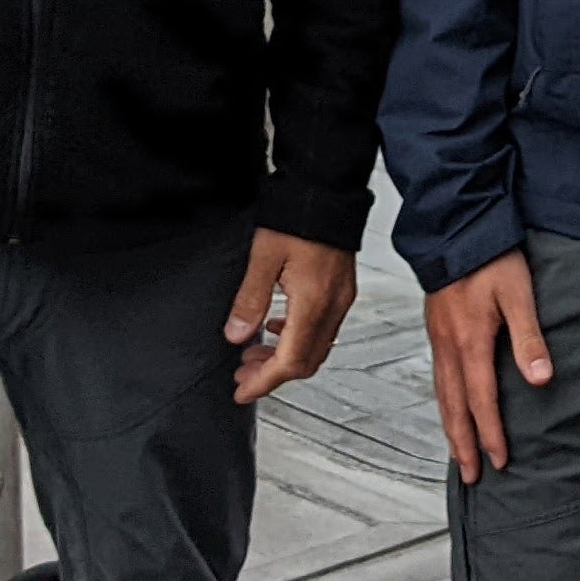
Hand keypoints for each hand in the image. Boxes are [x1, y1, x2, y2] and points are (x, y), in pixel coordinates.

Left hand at [224, 228, 355, 403]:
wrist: (327, 190)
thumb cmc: (297, 216)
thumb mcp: (263, 257)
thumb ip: (249, 299)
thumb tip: (237, 335)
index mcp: (313, 303)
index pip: (289, 362)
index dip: (264, 382)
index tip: (242, 391)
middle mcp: (333, 306)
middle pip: (306, 362)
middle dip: (272, 374)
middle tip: (242, 374)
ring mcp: (341, 299)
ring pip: (316, 347)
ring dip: (285, 357)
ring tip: (254, 352)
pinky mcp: (342, 289)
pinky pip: (323, 328)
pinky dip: (298, 337)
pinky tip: (278, 326)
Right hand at [425, 248, 552, 484]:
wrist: (456, 226)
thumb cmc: (491, 257)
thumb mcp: (518, 293)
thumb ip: (529, 338)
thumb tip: (541, 381)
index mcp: (469, 342)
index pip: (481, 402)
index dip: (491, 435)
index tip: (500, 463)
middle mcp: (448, 346)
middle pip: (454, 407)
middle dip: (463, 444)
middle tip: (471, 476)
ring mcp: (438, 337)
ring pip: (442, 393)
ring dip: (451, 426)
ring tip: (458, 451)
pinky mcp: (436, 327)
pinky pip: (438, 376)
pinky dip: (443, 400)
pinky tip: (449, 403)